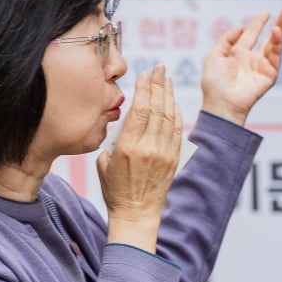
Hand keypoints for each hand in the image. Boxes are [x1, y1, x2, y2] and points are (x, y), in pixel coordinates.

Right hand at [97, 65, 182, 251]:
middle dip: (158, 85)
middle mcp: (148, 148)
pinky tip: (173, 102)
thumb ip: (113, 139)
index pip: (139, 110)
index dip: (144, 89)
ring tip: (167, 79)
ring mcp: (164, 153)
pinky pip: (177, 130)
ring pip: (169, 116)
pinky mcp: (173, 159)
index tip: (145, 74)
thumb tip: (123, 120)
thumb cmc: (115, 189)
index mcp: (128, 147)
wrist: (136, 213)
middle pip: (156, 108)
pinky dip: (176, 113)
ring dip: (169, 95)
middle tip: (159, 68)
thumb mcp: (104, 162)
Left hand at [200, 10, 281, 125]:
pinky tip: (277, 32)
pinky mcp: (270, 75)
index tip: (266, 13)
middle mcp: (252, 59)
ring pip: (276, 45)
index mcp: (238, 54)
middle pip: (269, 38)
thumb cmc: (214, 83)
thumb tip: (240, 26)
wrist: (221, 102)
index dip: (258, 23)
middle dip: (279, 25)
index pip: (251, 34)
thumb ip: (226, 39)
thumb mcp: (215, 55)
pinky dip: (278, 44)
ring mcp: (262, 66)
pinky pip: (275, 56)